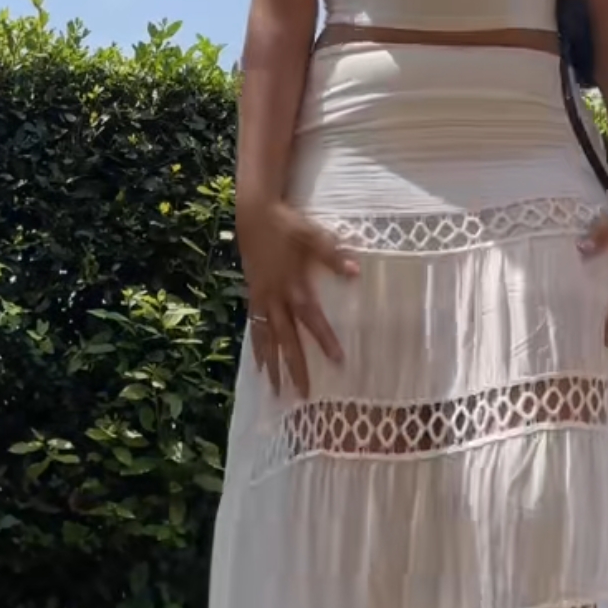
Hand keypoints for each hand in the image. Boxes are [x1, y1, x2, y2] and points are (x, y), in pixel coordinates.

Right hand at [237, 200, 360, 399]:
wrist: (254, 213)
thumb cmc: (287, 224)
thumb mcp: (313, 235)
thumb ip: (332, 255)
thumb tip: (355, 272)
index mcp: (293, 284)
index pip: (312, 319)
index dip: (324, 339)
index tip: (337, 361)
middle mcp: (275, 297)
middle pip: (286, 338)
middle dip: (294, 367)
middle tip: (302, 394)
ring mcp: (261, 298)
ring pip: (266, 338)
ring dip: (271, 365)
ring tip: (275, 390)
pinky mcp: (253, 295)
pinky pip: (254, 327)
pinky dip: (257, 347)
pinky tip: (259, 364)